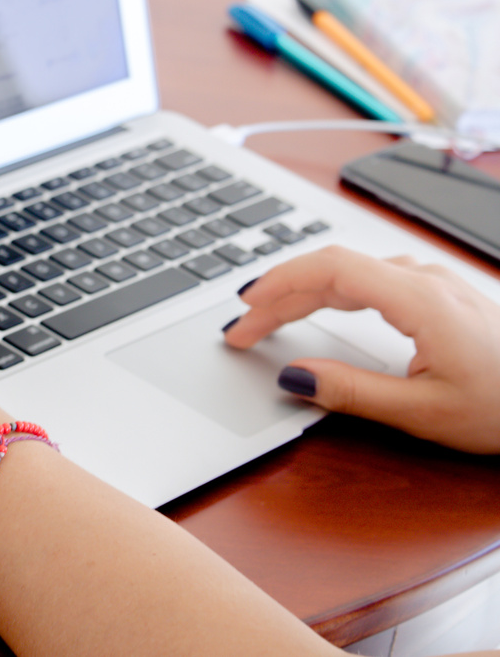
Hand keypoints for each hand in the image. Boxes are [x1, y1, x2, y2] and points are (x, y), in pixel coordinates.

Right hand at [223, 245, 499, 452]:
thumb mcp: (423, 413)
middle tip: (243, 328)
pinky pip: (371, 278)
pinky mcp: (438, 294)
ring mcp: (433, 283)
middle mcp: (423, 280)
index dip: (280, 282)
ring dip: (304, 291)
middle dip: (281, 294)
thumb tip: (294, 376)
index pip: (331, 269)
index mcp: (419, 298)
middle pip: (333, 269)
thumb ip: (352, 392)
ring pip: (351, 272)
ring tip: (270, 317)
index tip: (246, 306)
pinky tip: (323, 305)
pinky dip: (332, 290)